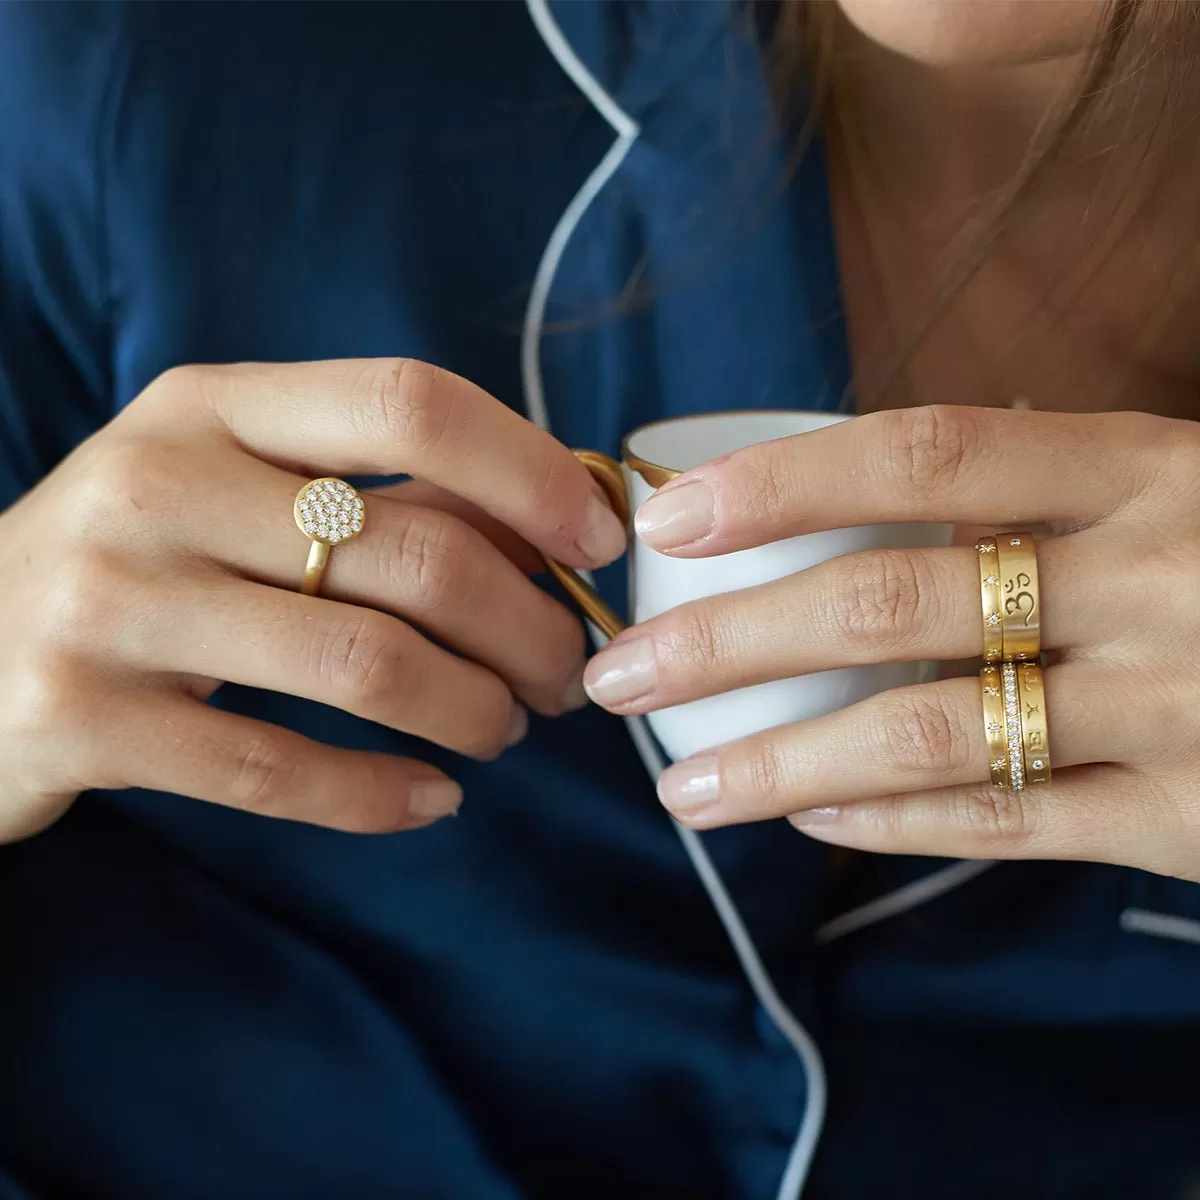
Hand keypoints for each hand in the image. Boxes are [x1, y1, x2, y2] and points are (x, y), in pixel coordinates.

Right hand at [1, 359, 624, 842]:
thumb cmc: (140, 559)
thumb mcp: (233, 485)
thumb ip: (372, 491)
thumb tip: (549, 530)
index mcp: (214, 404)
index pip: (410, 403)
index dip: (531, 473)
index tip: (598, 543)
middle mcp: (158, 483)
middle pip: (418, 554)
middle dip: (530, 629)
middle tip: (564, 674)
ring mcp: (111, 603)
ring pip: (367, 666)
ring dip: (475, 711)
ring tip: (505, 731)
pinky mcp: (82, 721)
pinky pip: (278, 771)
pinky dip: (382, 796)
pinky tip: (431, 799)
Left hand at [583, 405, 1199, 881]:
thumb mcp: (1169, 486)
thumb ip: (1035, 489)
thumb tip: (840, 498)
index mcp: (1146, 468)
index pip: (928, 454)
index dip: (786, 481)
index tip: (667, 520)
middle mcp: (1156, 577)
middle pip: (890, 605)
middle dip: (730, 645)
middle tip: (619, 681)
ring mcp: (1178, 704)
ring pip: (926, 734)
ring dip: (779, 760)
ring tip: (681, 785)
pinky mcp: (1192, 817)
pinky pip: (1005, 820)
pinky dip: (890, 819)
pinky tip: (806, 812)